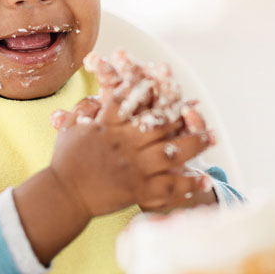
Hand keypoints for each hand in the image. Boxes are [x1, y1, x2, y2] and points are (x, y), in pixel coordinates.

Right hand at [49, 79, 213, 219]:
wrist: (63, 196)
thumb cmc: (65, 162)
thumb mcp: (71, 128)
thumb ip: (85, 108)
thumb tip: (99, 93)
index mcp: (108, 126)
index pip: (131, 100)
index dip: (149, 87)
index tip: (164, 78)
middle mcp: (124, 144)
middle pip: (160, 124)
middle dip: (181, 113)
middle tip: (198, 107)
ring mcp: (133, 167)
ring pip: (171, 153)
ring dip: (194, 144)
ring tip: (211, 138)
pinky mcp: (138, 190)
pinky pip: (169, 186)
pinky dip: (188, 184)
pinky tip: (204, 180)